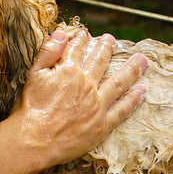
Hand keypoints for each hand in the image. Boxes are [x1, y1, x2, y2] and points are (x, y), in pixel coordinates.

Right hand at [13, 29, 148, 167]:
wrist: (34, 141)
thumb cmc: (30, 110)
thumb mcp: (33, 74)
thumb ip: (48, 52)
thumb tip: (61, 33)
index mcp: (69, 71)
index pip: (77, 49)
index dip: (82, 40)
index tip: (87, 35)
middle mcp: (87, 84)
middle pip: (100, 61)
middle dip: (107, 48)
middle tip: (112, 40)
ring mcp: (97, 105)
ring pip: (118, 82)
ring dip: (132, 69)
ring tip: (142, 60)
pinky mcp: (102, 124)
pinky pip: (122, 109)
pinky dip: (134, 99)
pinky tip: (143, 90)